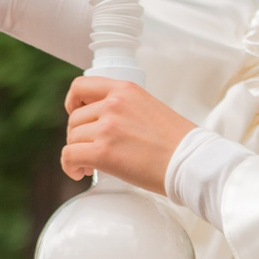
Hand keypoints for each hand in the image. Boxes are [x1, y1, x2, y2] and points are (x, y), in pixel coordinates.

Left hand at [60, 78, 196, 193]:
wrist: (189, 161)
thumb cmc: (175, 141)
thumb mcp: (149, 107)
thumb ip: (124, 108)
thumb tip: (100, 123)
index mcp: (125, 90)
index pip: (81, 86)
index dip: (72, 101)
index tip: (75, 113)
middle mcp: (113, 104)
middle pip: (75, 119)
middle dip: (79, 136)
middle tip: (92, 150)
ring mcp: (107, 127)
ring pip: (72, 139)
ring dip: (77, 153)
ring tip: (91, 165)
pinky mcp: (102, 152)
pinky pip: (69, 156)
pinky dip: (69, 167)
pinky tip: (81, 172)